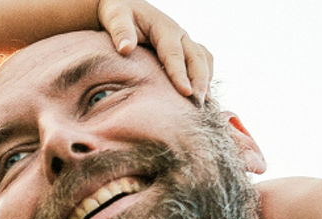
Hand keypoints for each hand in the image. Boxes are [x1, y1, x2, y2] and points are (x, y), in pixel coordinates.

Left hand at [97, 0, 213, 102]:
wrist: (124, 7)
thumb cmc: (118, 13)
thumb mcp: (115, 18)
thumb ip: (121, 32)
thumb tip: (125, 49)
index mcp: (163, 27)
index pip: (174, 53)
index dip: (180, 73)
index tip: (185, 92)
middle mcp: (179, 34)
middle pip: (196, 57)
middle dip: (200, 81)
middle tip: (198, 105)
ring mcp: (183, 41)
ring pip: (203, 60)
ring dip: (206, 80)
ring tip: (205, 105)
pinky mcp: (183, 49)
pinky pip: (200, 62)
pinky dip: (204, 78)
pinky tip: (202, 97)